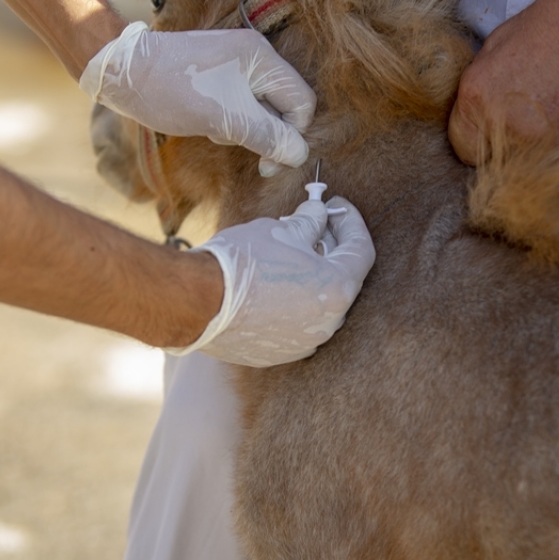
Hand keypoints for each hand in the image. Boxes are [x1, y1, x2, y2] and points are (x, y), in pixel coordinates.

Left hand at [80, 21, 314, 174]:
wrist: (123, 73)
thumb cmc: (173, 91)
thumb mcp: (225, 119)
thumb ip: (268, 137)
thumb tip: (299, 154)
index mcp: (262, 59)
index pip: (302, 102)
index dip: (293, 135)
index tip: (270, 162)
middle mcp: (255, 56)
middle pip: (284, 105)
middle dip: (267, 133)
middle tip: (249, 156)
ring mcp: (236, 63)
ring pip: (262, 108)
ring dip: (246, 128)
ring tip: (216, 130)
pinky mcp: (219, 74)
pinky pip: (241, 103)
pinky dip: (230, 119)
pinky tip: (207, 122)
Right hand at [169, 196, 375, 366]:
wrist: (197, 303)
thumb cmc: (242, 263)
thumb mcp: (281, 230)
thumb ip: (310, 222)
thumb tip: (318, 214)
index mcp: (336, 289)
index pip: (361, 249)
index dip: (351, 221)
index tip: (337, 206)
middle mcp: (328, 322)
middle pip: (341, 278)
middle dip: (330, 249)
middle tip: (315, 226)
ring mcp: (304, 342)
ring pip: (318, 303)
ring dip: (311, 278)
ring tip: (289, 254)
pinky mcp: (280, 353)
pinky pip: (296, 323)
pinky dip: (291, 302)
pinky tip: (272, 284)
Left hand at [447, 0, 558, 164]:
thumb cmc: (546, 26)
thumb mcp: (491, 53)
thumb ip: (479, 95)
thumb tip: (477, 119)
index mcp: (477, 106)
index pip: (464, 151)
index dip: (480, 144)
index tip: (495, 135)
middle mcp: (509, 131)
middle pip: (499, 166)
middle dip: (510, 152)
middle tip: (531, 126)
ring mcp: (549, 146)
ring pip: (537, 173)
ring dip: (544, 156)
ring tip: (558, 123)